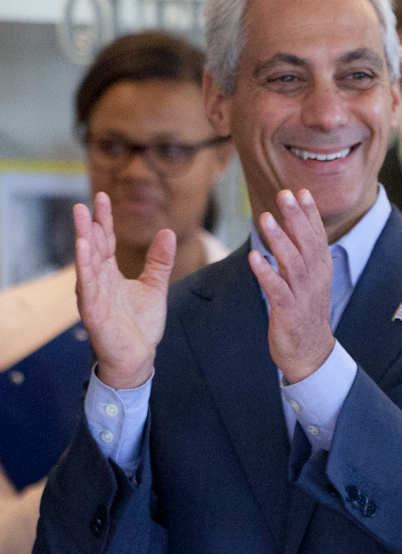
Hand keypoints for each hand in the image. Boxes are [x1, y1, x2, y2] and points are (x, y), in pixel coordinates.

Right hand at [73, 193, 173, 389]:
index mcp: (111, 275)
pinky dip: (85, 272)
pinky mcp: (94, 314)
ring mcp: (94, 297)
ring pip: (86, 267)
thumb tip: (167, 232)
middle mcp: (99, 283)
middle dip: (88, 228)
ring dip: (84, 246)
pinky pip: (88, 290)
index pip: (106, 242)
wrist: (138, 356)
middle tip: (83, 205)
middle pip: (92, 250)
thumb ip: (159, 261)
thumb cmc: (140, 323)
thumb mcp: (155, 286)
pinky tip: (84, 253)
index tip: (102, 197)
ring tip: (82, 225)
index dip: (104, 220)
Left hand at [250, 190, 339, 383]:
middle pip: (307, 243)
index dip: (310, 214)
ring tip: (267, 219)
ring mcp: (303, 294)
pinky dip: (266, 273)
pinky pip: (276, 289)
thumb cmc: (305, 313)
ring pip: (292, 262)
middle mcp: (315, 278)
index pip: (317, 236)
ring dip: (280, 240)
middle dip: (296, 218)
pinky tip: (255, 258)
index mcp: (321, 269)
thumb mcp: (309, 281)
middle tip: (285, 195)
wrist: (310, 352)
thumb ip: (302, 257)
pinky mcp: (288, 311)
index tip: (301, 192)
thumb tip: (294, 231)